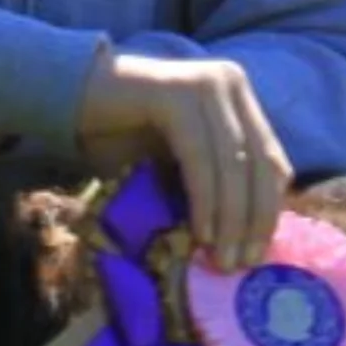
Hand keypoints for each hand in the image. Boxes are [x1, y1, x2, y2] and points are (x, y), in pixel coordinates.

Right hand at [75, 49, 289, 270]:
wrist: (74, 96)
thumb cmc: (127, 135)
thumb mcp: (183, 159)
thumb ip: (216, 181)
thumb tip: (246, 238)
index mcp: (239, 96)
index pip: (272, 160)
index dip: (270, 209)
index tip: (258, 252)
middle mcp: (229, 82)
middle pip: (259, 162)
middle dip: (255, 219)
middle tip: (243, 263)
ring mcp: (203, 83)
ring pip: (233, 162)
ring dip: (231, 218)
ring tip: (221, 259)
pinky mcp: (175, 93)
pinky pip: (200, 157)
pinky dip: (204, 199)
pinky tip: (200, 232)